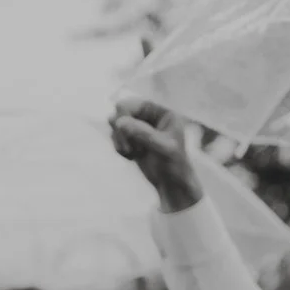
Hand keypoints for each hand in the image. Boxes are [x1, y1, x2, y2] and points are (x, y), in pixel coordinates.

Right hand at [108, 97, 200, 212]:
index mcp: (162, 113)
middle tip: (127, 146)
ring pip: (117, 125)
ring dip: (119, 140)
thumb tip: (118, 122)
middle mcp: (150, 118)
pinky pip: (116, 137)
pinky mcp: (132, 141)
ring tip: (131, 153)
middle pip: (122, 112)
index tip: (120, 129)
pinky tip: (131, 157)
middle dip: (120, 130)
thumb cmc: (173, 164)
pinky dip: (119, 147)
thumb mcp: (162, 147)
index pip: (135, 104)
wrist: (171, 185)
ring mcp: (140, 129)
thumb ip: (142, 133)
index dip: (124, 114)